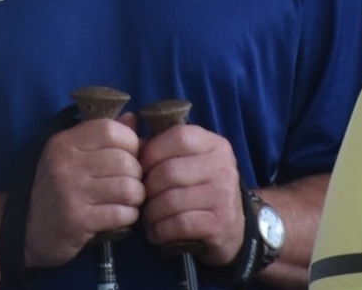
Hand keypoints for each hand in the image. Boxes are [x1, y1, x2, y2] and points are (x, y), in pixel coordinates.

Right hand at [25, 116, 144, 267]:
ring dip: (136, 197)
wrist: (27, 232)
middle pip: (124, 160)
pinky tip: (121, 215)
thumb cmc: (55, 191)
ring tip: (129, 200)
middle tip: (131, 184)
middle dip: (137, 174)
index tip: (130, 155)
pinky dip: (129, 215)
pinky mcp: (78, 220)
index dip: (130, 142)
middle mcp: (65, 163)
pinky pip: (122, 213)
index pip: (110, 130)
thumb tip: (133, 119)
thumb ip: (101, 136)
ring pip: (128, 188)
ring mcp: (70, 192)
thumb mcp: (70, 157)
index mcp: (64, 142)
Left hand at [138, 124, 243, 265]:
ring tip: (148, 218)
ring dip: (151, 213)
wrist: (234, 227)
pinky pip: (179, 224)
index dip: (152, 152)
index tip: (141, 169)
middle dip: (147, 188)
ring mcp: (224, 195)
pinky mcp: (220, 223)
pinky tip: (157, 233)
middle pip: (169, 172)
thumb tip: (127, 127)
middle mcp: (223, 166)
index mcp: (214, 144)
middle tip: (141, 199)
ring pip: (171, 200)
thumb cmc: (201, 189)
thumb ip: (160, 144)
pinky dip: (161, 230)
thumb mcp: (188, 161)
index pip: (178, 137)